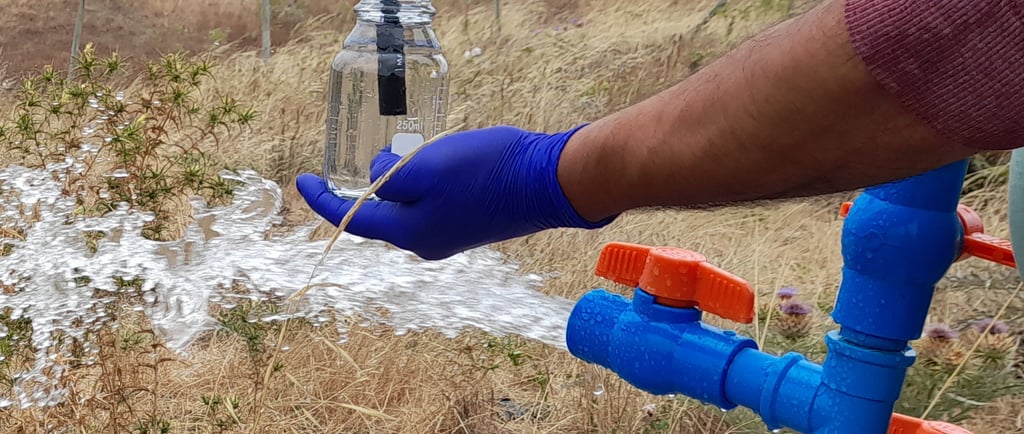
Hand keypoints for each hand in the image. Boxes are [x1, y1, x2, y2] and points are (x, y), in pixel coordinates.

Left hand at [296, 125, 615, 259]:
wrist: (549, 182)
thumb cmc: (487, 172)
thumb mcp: (427, 167)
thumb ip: (390, 177)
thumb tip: (375, 177)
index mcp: (412, 234)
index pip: (354, 220)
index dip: (323, 200)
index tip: (302, 179)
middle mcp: (428, 243)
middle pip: (382, 216)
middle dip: (363, 190)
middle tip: (351, 162)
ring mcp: (452, 236)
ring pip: (409, 208)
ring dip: (396, 185)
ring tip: (395, 157)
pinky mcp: (472, 223)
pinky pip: (431, 205)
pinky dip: (420, 186)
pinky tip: (430, 165)